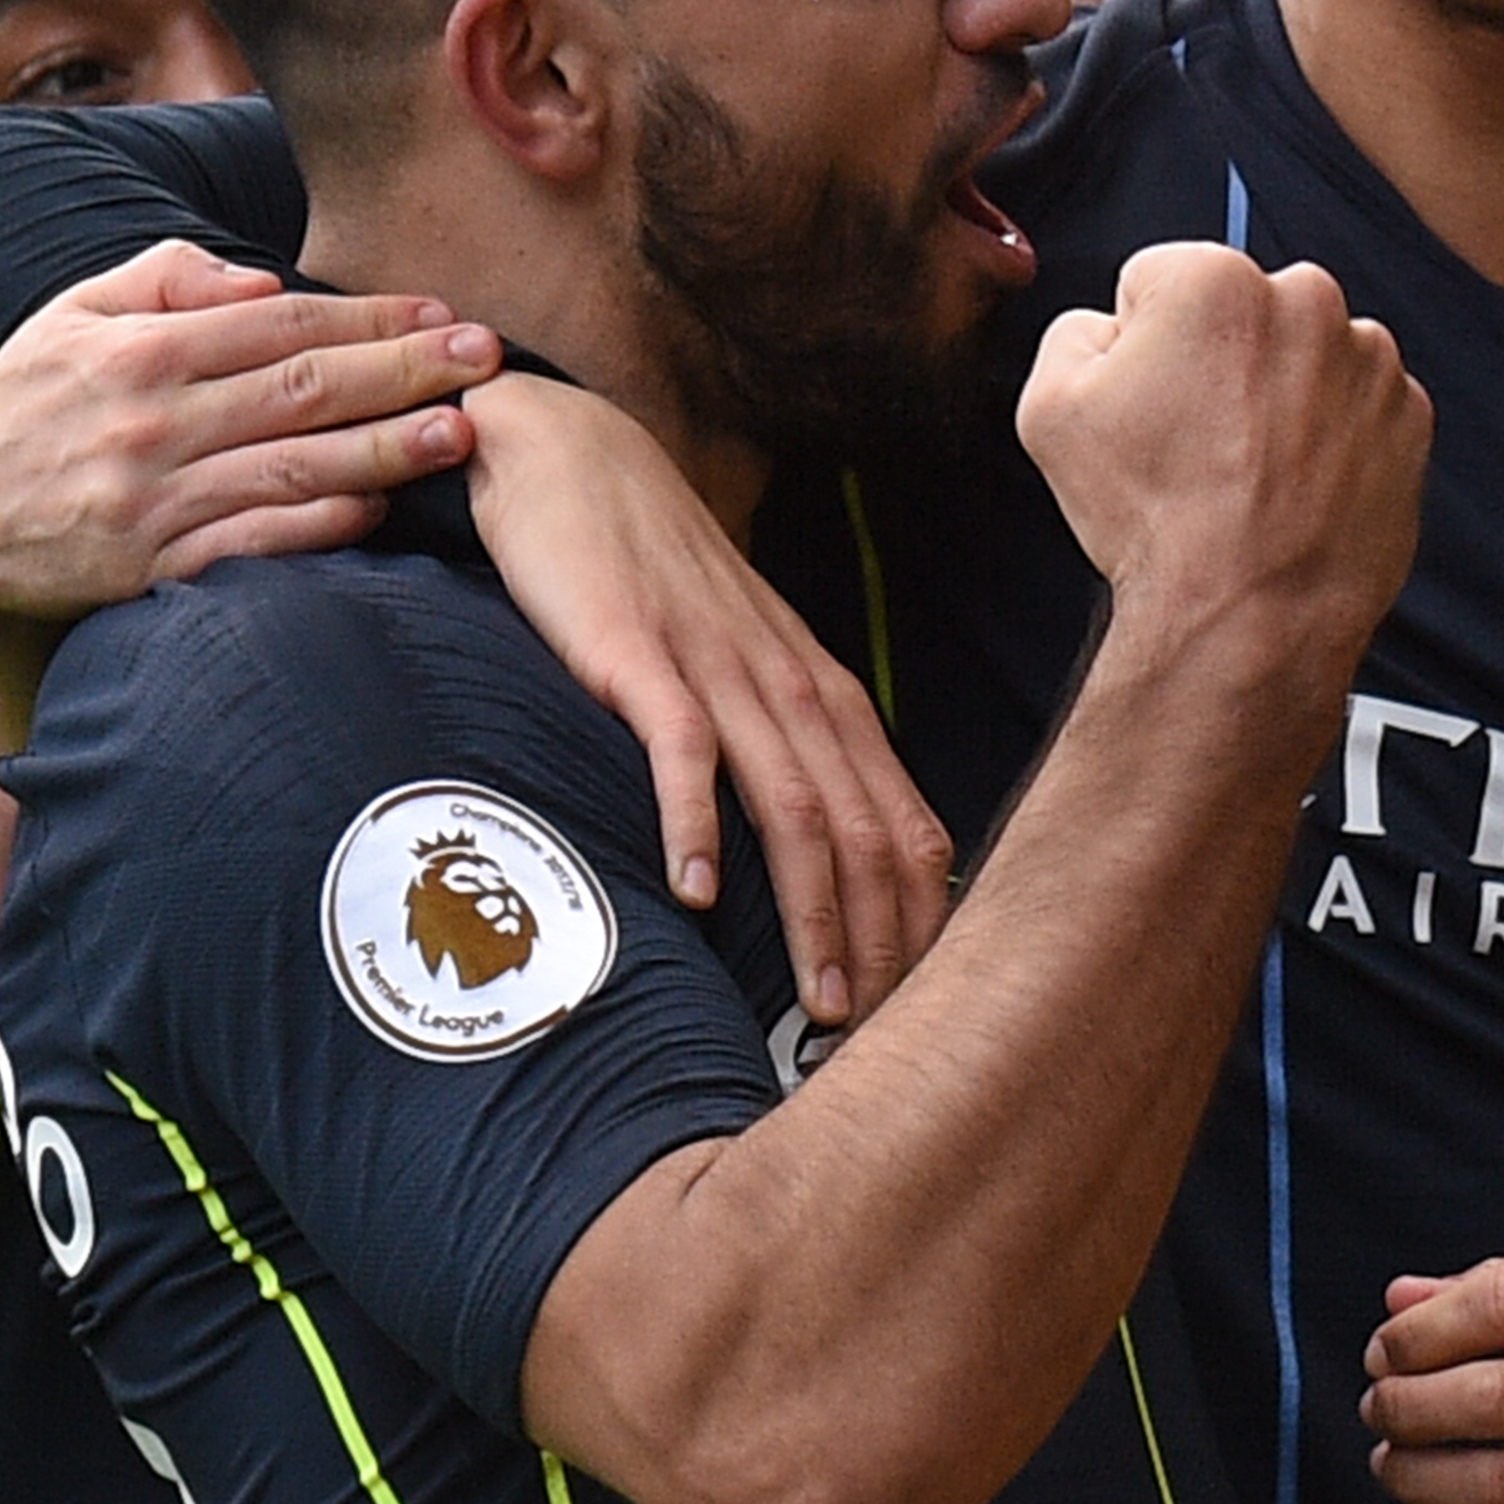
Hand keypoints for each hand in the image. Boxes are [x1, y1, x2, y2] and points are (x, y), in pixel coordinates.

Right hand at [0, 243, 493, 748]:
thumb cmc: (21, 410)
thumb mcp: (66, 321)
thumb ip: (160, 282)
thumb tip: (259, 281)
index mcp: (137, 352)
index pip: (280, 325)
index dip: (371, 317)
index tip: (442, 313)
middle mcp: (148, 422)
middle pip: (304, 390)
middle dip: (406, 370)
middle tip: (487, 360)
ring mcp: (150, 500)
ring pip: (292, 468)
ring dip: (386, 450)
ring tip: (462, 434)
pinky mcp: (147, 569)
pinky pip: (250, 544)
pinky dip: (318, 527)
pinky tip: (379, 508)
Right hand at [466, 377, 955, 1029]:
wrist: (571, 459)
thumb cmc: (655, 581)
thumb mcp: (739, 668)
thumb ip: (778, 750)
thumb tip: (811, 861)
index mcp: (826, 698)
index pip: (907, 827)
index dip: (927, 923)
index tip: (931, 1011)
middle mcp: (793, 687)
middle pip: (869, 834)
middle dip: (889, 944)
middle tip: (891, 1044)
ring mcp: (720, 670)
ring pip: (797, 807)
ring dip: (815, 913)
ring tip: (820, 1006)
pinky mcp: (639, 654)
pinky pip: (682, 749)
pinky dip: (693, 825)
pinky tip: (694, 897)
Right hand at [1017, 241, 1427, 684]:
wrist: (1251, 613)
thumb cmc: (1155, 517)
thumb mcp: (1050, 407)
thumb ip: (1076, 332)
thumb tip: (1110, 326)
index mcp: (1216, 278)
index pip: (1157, 282)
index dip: (1139, 343)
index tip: (1147, 399)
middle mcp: (1309, 301)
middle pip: (1242, 311)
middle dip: (1218, 358)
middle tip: (1197, 439)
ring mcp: (1371, 360)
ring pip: (1306, 357)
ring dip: (1282, 395)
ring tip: (1248, 472)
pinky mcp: (1409, 417)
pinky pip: (1357, 407)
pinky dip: (1333, 436)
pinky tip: (1296, 487)